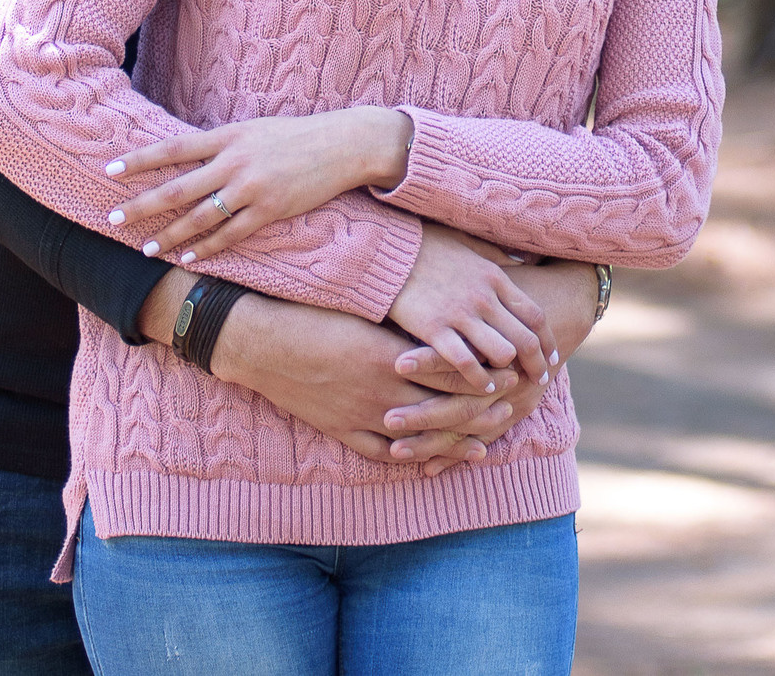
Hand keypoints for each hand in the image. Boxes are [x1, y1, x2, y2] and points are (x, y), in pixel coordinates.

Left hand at [102, 108, 412, 264]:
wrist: (343, 144)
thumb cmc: (296, 136)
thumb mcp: (254, 129)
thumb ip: (222, 144)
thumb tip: (187, 156)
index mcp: (228, 136)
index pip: (173, 148)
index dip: (139, 160)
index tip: (109, 170)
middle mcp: (235, 162)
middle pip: (177, 188)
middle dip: (142, 205)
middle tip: (112, 219)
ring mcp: (252, 188)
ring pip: (199, 218)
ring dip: (169, 235)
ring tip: (146, 249)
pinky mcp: (271, 210)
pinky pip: (231, 235)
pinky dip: (207, 248)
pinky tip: (188, 257)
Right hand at [200, 289, 523, 470]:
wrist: (264, 342)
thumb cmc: (316, 314)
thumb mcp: (369, 313)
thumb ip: (407, 319)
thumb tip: (449, 312)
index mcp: (394, 355)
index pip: (453, 371)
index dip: (486, 375)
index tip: (509, 372)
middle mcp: (384, 389)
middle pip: (447, 408)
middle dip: (482, 410)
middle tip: (509, 408)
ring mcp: (363, 415)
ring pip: (422, 437)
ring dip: (454, 441)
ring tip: (482, 442)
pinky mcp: (344, 432)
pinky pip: (386, 455)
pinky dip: (412, 459)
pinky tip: (431, 462)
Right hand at [392, 255, 601, 388]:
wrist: (387, 252)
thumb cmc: (427, 246)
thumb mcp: (470, 244)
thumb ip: (499, 255)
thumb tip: (526, 260)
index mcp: (495, 277)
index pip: (534, 315)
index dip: (547, 339)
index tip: (551, 355)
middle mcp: (484, 297)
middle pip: (524, 338)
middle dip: (537, 363)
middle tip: (541, 379)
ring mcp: (460, 314)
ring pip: (501, 352)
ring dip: (508, 370)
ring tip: (509, 384)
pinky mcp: (434, 330)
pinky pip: (465, 362)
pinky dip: (478, 378)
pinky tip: (482, 387)